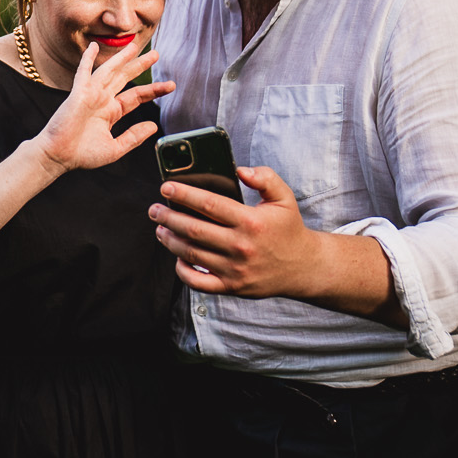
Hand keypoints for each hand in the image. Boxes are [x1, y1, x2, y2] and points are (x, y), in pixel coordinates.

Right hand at [30, 35, 172, 173]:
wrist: (59, 157)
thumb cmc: (82, 154)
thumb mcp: (115, 148)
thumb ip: (134, 137)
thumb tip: (153, 125)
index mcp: (111, 112)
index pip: (136, 96)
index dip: (154, 90)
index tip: (170, 85)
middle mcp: (102, 100)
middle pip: (125, 78)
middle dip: (140, 66)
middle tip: (156, 54)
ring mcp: (91, 95)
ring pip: (109, 71)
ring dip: (121, 58)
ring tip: (133, 46)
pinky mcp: (79, 94)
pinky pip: (84, 73)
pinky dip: (87, 59)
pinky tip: (93, 47)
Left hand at [149, 165, 401, 320]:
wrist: (303, 267)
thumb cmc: (289, 229)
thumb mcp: (284, 198)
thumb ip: (265, 178)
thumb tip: (240, 170)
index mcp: (251, 222)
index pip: (209, 204)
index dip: (183, 194)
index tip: (166, 187)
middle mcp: (241, 247)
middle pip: (193, 230)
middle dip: (168, 217)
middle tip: (154, 209)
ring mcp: (235, 270)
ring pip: (191, 254)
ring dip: (170, 240)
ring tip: (160, 228)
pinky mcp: (231, 287)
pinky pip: (198, 282)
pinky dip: (182, 270)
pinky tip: (177, 256)